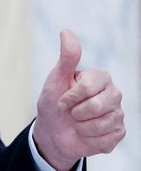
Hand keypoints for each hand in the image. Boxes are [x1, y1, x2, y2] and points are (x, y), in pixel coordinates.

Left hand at [34, 29, 124, 170]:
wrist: (53, 131)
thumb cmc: (54, 101)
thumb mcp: (56, 79)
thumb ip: (67, 57)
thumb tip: (66, 31)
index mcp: (101, 77)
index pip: (88, 87)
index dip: (69, 97)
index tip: (61, 100)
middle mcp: (114, 93)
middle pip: (96, 106)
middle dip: (75, 113)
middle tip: (71, 112)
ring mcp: (118, 114)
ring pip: (101, 124)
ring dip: (81, 127)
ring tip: (78, 123)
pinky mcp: (119, 133)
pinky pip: (105, 139)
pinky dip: (89, 139)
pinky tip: (86, 134)